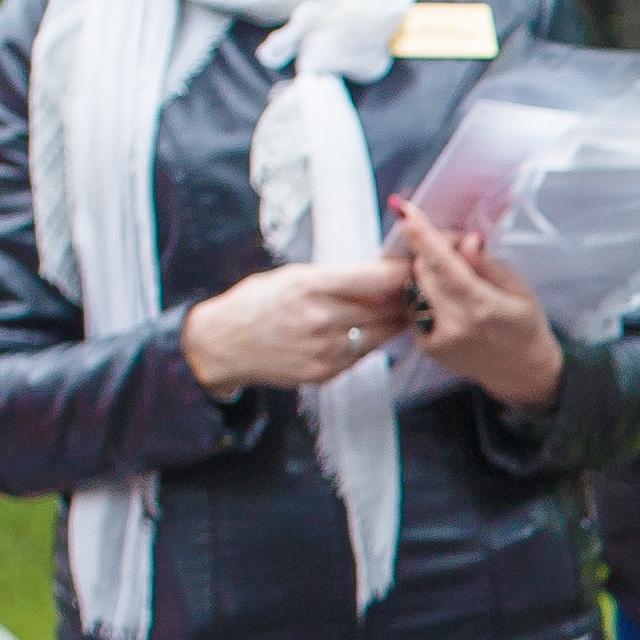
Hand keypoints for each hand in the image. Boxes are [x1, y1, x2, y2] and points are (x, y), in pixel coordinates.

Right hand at [178, 256, 416, 397]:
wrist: (224, 344)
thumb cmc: (256, 303)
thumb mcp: (293, 277)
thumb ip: (336, 279)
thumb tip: (379, 275)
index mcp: (311, 286)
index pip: (377, 278)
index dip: (401, 272)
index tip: (412, 267)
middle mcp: (321, 319)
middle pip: (387, 307)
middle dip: (404, 296)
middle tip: (415, 287)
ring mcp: (325, 349)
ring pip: (383, 333)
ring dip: (395, 320)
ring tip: (399, 308)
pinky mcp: (326, 372)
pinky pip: (365, 354)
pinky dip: (373, 341)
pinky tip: (370, 330)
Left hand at [395, 209, 565, 411]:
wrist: (521, 373)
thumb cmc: (525, 327)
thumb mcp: (519, 289)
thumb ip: (487, 264)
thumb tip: (466, 241)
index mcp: (480, 307)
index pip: (443, 262)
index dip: (422, 234)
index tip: (404, 211)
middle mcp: (453, 324)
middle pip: (423, 270)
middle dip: (433, 251)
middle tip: (458, 249)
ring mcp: (435, 338)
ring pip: (415, 287)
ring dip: (429, 274)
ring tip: (457, 280)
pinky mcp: (426, 346)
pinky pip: (415, 306)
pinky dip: (428, 295)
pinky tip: (449, 301)